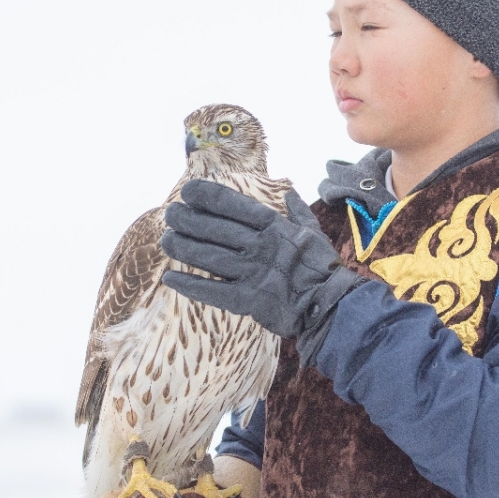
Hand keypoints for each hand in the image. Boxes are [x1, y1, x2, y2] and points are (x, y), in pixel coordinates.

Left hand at [161, 180, 362, 360]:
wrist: (332, 307)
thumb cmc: (323, 269)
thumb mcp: (314, 233)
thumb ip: (299, 212)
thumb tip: (290, 194)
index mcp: (276, 228)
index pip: (236, 206)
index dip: (209, 196)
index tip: (188, 190)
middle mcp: (261, 247)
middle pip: (216, 230)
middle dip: (188, 220)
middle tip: (169, 214)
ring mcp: (253, 274)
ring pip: (209, 258)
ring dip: (184, 248)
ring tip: (166, 239)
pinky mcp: (248, 301)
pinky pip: (213, 292)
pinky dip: (190, 286)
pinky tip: (170, 278)